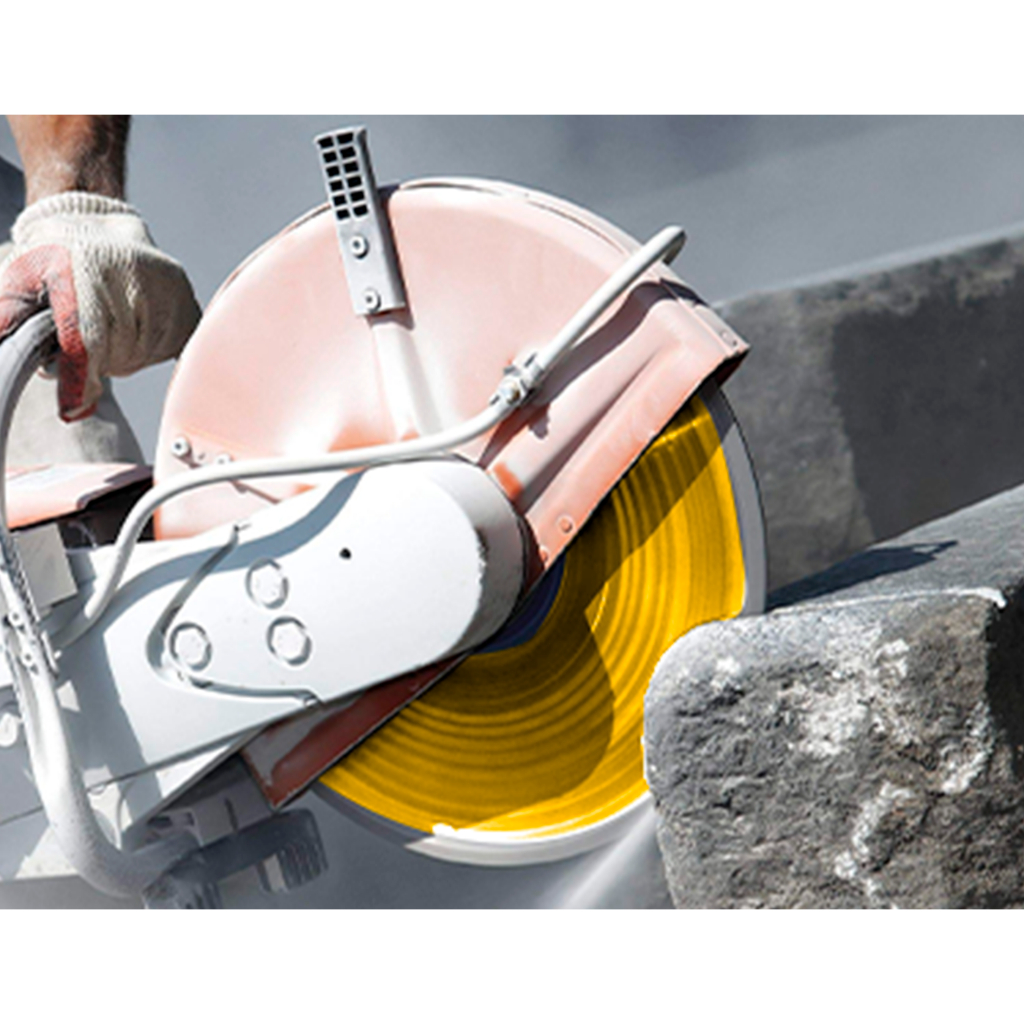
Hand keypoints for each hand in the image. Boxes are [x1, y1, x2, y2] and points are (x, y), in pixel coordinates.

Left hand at [0, 192, 200, 420]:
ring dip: (121, 356)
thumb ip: (8, 318)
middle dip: (95, 362)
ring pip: (142, 355)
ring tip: (107, 328)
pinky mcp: (185, 301)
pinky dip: (147, 350)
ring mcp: (165, 289)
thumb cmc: (50, 256)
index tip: (71, 408)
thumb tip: (4, 351)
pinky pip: (168, 349)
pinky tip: (132, 329)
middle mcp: (131, 274)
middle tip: (81, 345)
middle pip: (116, 355)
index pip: (87, 340)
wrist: (93, 222)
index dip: (79, 380)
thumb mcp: (17, 280)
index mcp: (83, 266)